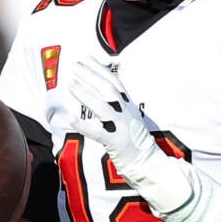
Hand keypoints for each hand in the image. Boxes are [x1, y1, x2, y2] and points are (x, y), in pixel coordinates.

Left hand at [67, 58, 158, 178]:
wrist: (150, 162)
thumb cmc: (137, 141)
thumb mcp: (132, 117)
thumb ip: (120, 104)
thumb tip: (107, 91)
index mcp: (129, 106)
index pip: (114, 82)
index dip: (100, 69)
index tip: (86, 59)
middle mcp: (126, 113)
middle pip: (108, 89)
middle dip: (91, 76)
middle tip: (74, 66)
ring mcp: (121, 126)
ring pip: (102, 106)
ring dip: (85, 93)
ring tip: (70, 84)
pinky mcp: (115, 142)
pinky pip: (97, 132)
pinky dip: (84, 125)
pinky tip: (71, 118)